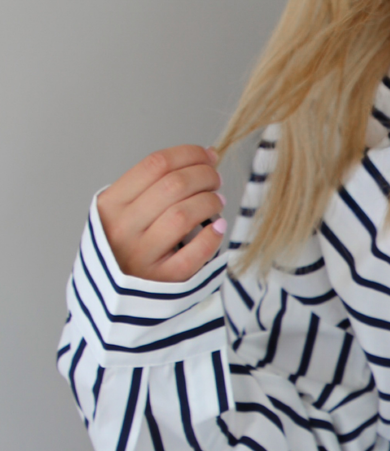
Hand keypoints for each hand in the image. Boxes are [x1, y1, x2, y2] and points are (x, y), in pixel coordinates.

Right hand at [96, 145, 225, 281]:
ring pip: (185, 214)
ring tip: (216, 201)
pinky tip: (218, 227)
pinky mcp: (164, 280)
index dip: (189, 154)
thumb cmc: (121, 246)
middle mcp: (123, 229)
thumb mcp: (118, 213)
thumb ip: (149, 188)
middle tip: (215, 178)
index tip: (207, 155)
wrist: (110, 297)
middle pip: (174, 185)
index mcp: (110, 205)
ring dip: (209, 201)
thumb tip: (200, 159)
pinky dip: (212, 236)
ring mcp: (142, 256)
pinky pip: (195, 252)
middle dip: (205, 174)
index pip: (155, 164)